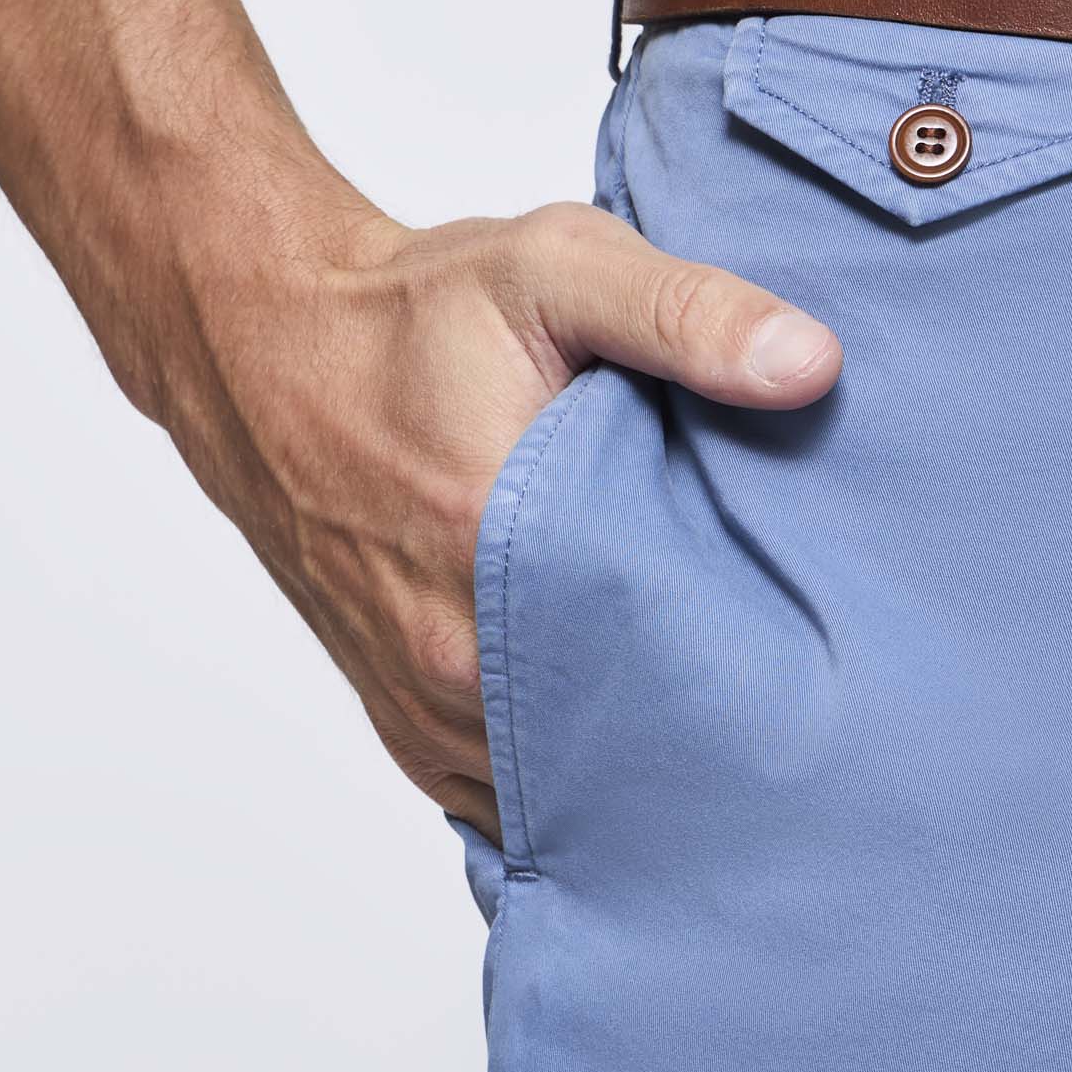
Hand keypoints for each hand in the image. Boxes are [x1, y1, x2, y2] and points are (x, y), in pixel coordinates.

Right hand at [163, 199, 839, 839]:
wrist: (261, 348)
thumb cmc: (409, 312)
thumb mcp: (555, 270)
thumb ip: (686, 314)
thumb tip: (810, 365)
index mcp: (495, 544)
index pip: (666, 661)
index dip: (749, 664)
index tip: (804, 655)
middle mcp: (450, 650)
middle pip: (624, 742)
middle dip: (703, 729)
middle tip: (780, 704)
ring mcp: (425, 705)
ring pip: (569, 789)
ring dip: (637, 766)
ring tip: (712, 728)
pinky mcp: (411, 730)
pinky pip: (514, 801)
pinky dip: (574, 787)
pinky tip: (631, 751)